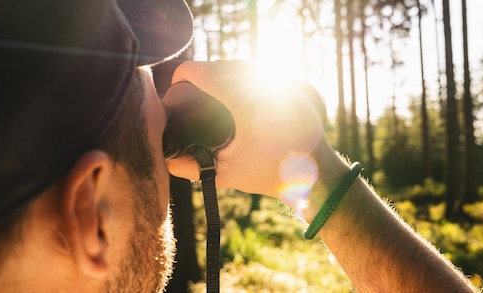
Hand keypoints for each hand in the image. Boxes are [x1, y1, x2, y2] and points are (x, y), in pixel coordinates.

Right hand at [165, 60, 336, 200]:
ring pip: (246, 65)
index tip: (175, 82)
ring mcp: (284, 83)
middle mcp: (266, 85)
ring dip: (225, 71)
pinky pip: (265, 71)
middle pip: (224, 65)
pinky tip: (238, 88)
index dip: (185, 73)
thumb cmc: (271, 174)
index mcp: (246, 102)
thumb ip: (192, 169)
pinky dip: (246, 75)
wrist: (315, 175)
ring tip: (210, 87)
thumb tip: (167, 159)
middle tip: (189, 88)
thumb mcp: (227, 173)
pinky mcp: (296, 86)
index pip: (206, 73)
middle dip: (203, 72)